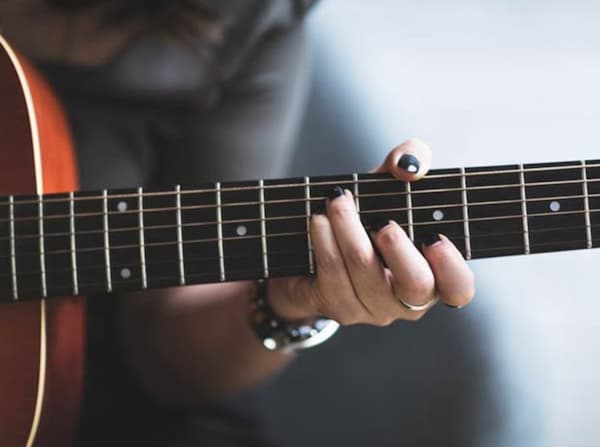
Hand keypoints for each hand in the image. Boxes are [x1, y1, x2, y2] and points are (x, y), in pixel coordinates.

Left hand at [268, 139, 474, 324]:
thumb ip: (409, 161)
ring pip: (365, 273)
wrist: (314, 250)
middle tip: (385, 224)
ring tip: (337, 200)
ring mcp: (372, 308)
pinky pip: (333, 273)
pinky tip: (319, 219)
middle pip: (416, 286)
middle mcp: (407, 299)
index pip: (458, 288)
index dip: (452, 268)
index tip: (435, 239)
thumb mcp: (390, 185)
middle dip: (399, 250)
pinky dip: (325, 240)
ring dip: (349, 230)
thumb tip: (408, 164)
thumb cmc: (366, 217)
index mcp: (432, 274)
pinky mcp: (339, 306)